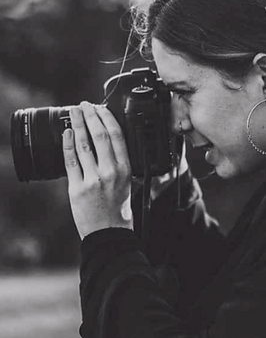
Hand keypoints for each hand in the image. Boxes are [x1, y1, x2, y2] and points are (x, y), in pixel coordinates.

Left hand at [62, 101, 132, 239]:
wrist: (109, 232)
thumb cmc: (119, 209)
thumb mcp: (127, 183)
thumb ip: (119, 163)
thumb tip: (107, 141)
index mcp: (126, 169)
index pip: (117, 137)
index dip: (107, 118)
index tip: (100, 107)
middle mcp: (111, 172)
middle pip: (100, 136)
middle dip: (90, 116)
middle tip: (83, 105)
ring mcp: (94, 180)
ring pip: (84, 145)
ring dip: (77, 125)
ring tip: (73, 114)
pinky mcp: (78, 188)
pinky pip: (70, 161)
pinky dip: (67, 145)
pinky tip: (66, 134)